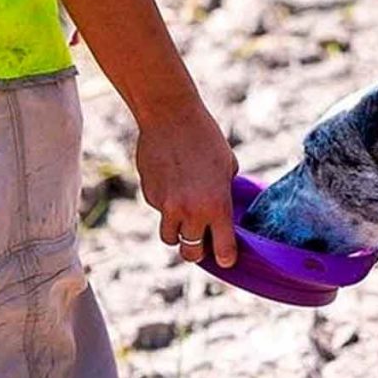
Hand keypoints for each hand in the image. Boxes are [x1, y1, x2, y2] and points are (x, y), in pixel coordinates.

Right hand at [135, 105, 237, 266]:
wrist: (171, 117)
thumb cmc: (206, 139)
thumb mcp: (228, 167)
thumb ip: (225, 193)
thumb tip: (225, 209)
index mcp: (217, 206)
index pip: (224, 250)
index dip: (226, 259)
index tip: (227, 260)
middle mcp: (191, 212)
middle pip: (191, 252)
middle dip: (197, 252)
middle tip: (202, 244)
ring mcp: (167, 206)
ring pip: (169, 237)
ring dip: (177, 232)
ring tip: (184, 217)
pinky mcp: (149, 195)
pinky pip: (159, 211)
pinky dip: (165, 207)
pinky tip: (171, 184)